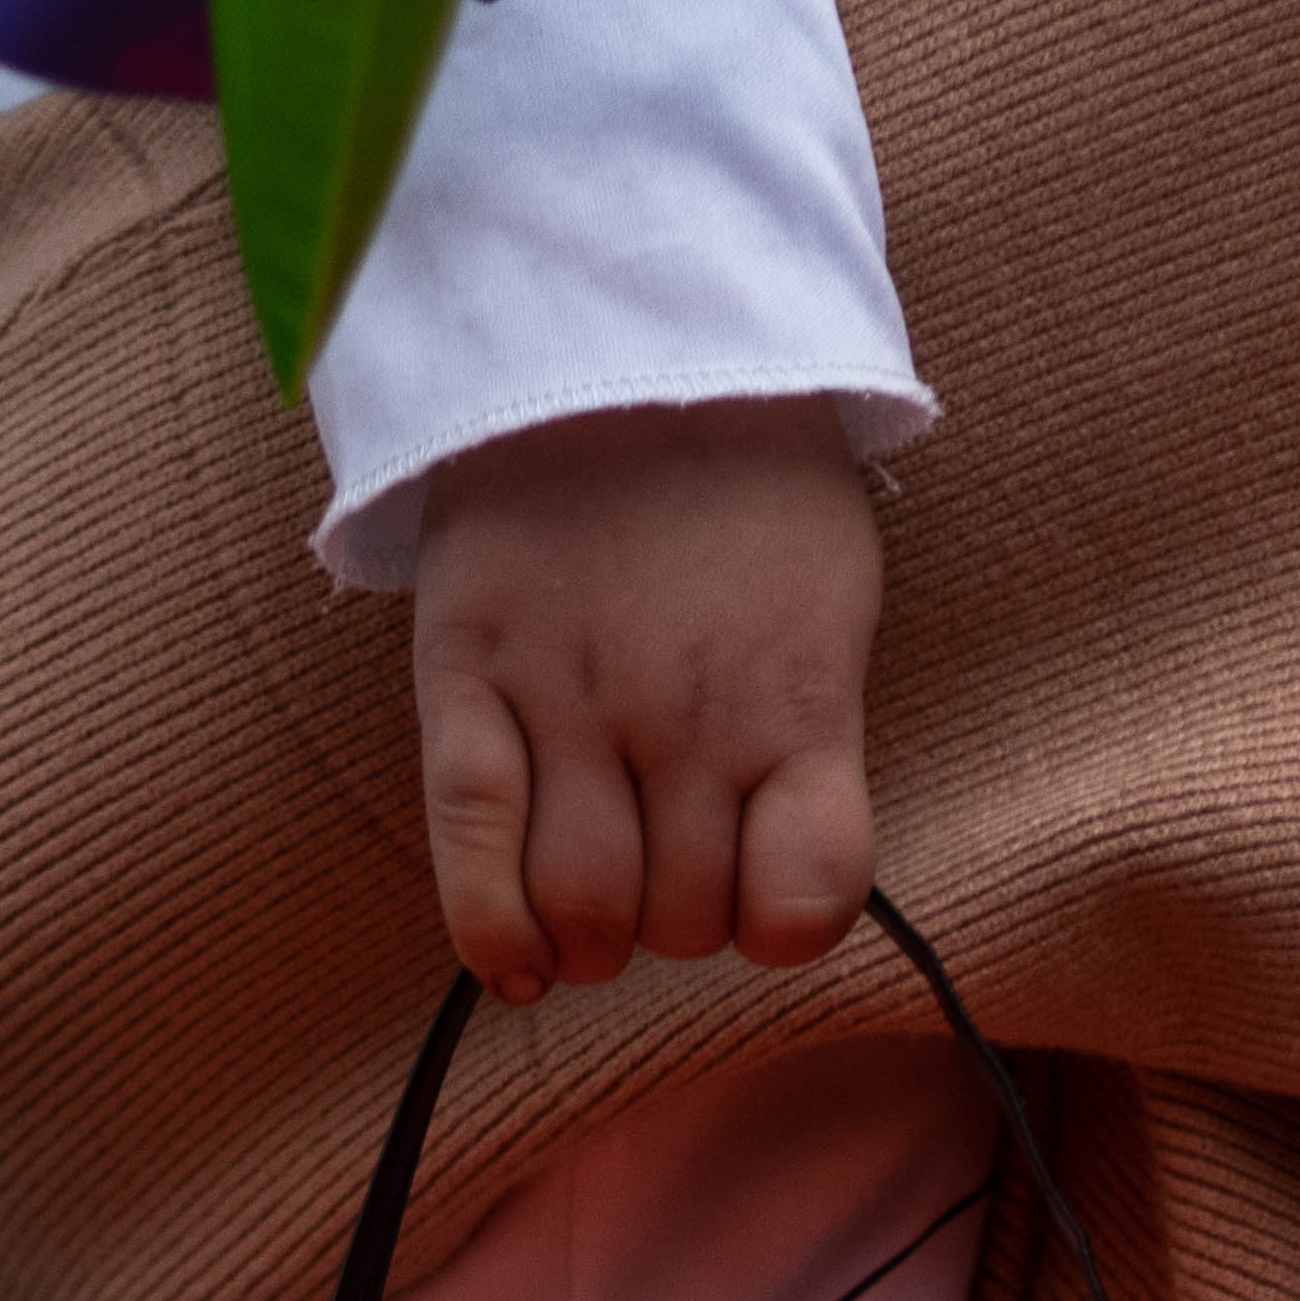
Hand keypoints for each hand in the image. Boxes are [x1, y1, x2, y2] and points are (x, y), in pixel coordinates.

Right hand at [408, 395, 878, 1003]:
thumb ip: (808, 729)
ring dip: (593, 936)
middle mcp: (690, 718)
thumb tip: (775, 862)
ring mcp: (573, 702)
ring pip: (587, 906)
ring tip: (590, 895)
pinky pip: (473, 841)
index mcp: (795, 700)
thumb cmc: (744, 482)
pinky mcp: (470, 678)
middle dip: (678, 922)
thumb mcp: (830, 598)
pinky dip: (494, 929)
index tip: (759, 892)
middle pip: (685, 918)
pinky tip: (514, 964)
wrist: (619, 335)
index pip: (808, 899)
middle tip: (661, 865)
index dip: (780, 924)